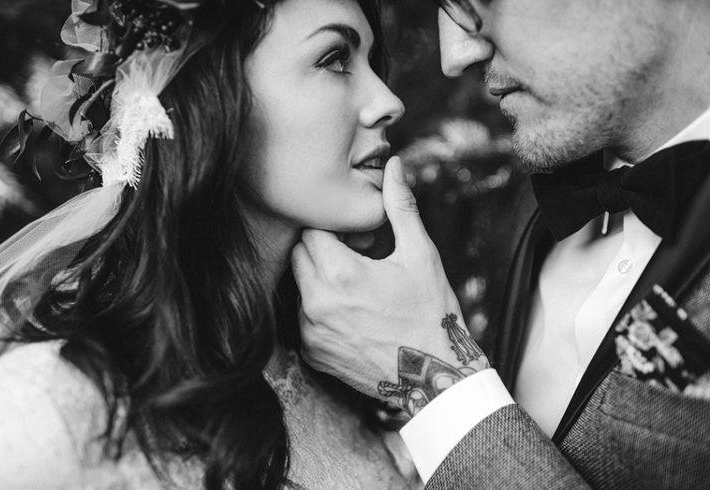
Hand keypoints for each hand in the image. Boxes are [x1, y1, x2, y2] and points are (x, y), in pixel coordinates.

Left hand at [292, 157, 489, 416]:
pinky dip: (319, 310)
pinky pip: (303, 318)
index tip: (352, 235)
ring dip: (318, 279)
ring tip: (354, 287)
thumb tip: (392, 164)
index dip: (331, 226)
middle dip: (320, 248)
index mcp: (340, 274)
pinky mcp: (311, 353)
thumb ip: (400, 207)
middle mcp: (315, 303)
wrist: (433, 378)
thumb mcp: (421, 255)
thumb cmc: (431, 313)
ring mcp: (310, 332)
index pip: (310, 229)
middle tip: (353, 256)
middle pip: (298, 255)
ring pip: (298, 286)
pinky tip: (350, 314)